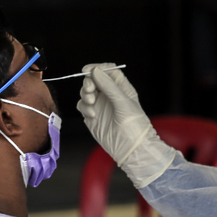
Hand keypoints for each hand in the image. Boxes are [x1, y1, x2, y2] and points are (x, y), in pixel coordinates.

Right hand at [77, 63, 174, 187]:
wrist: (131, 149)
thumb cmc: (134, 125)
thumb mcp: (123, 102)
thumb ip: (109, 86)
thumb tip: (95, 71)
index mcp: (121, 88)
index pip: (108, 71)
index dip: (98, 68)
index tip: (88, 70)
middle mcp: (110, 94)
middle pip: (94, 79)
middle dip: (88, 82)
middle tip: (90, 90)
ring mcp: (100, 105)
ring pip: (86, 92)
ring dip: (85, 95)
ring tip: (92, 103)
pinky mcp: (92, 116)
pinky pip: (82, 105)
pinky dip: (84, 107)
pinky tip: (92, 115)